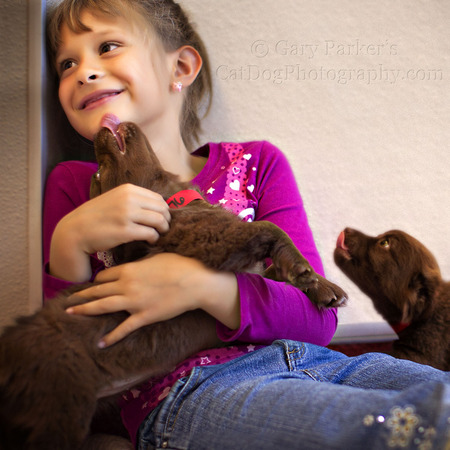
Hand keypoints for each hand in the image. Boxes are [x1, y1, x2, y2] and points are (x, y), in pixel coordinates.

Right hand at [50, 184, 170, 281]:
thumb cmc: (97, 217)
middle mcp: (129, 199)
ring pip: (160, 221)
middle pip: (162, 209)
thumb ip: (133, 199)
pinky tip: (149, 241)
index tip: (160, 219)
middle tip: (162, 229)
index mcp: (128, 189)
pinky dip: (154, 238)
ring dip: (162, 230)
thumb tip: (157, 205)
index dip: (163, 210)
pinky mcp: (126, 230)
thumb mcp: (115, 199)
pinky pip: (151, 233)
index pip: (158, 198)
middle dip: (166, 220)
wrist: (75, 231)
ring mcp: (127, 214)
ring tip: (157, 235)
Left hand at [67, 253, 240, 347]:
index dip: (96, 280)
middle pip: (97, 291)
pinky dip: (111, 337)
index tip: (92, 284)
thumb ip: (141, 262)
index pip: (104, 276)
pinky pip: (123, 328)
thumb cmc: (179, 265)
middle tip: (68, 300)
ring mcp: (133, 303)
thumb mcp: (157, 257)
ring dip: (85, 310)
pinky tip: (100, 343)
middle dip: (82, 295)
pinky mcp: (144, 317)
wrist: (194, 282)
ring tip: (71, 313)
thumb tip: (136, 264)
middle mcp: (126, 286)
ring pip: (103, 307)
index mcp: (129, 270)